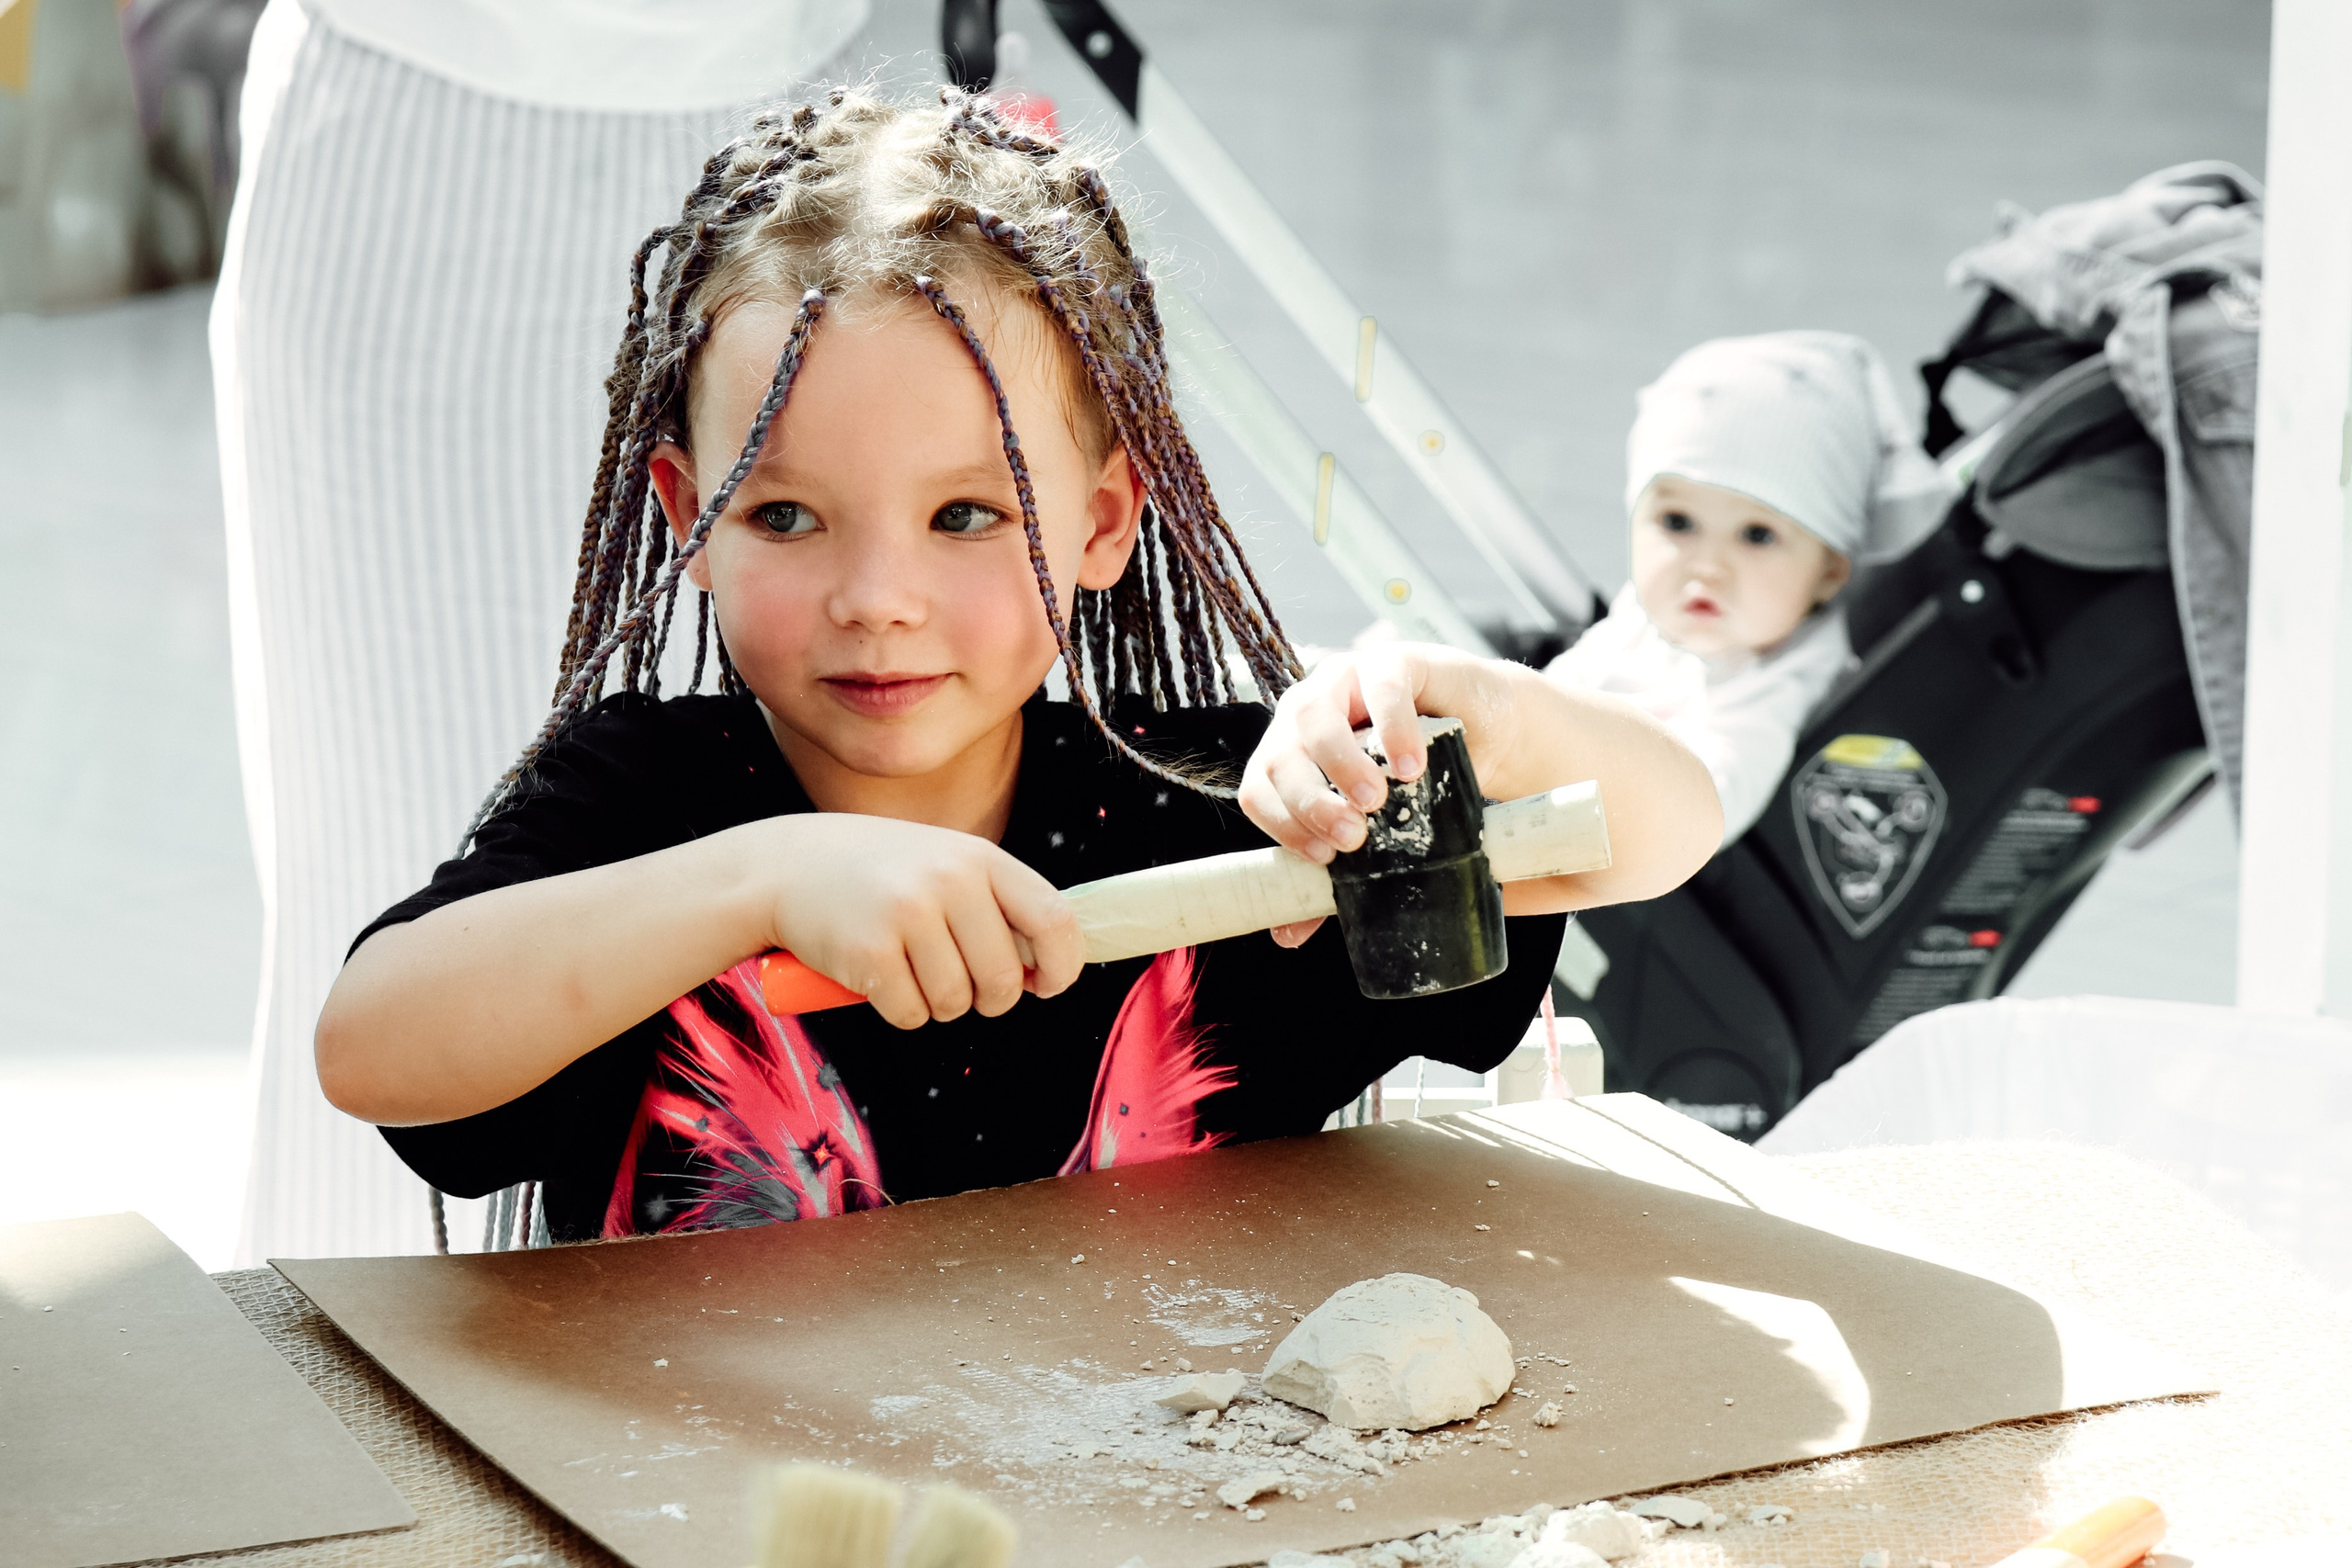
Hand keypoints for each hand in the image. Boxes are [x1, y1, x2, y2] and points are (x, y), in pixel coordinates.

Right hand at [756, 815, 1083, 1029]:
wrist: (784, 866)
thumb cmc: (879, 873)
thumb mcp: (945, 863)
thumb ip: (997, 904)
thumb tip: (1047, 968)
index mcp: (979, 857)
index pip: (1054, 919)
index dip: (1063, 965)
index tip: (1048, 983)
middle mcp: (949, 881)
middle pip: (1003, 980)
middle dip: (989, 998)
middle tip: (962, 983)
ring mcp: (907, 915)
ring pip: (956, 1004)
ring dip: (938, 1003)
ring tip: (910, 967)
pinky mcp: (869, 953)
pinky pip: (912, 1015)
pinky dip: (901, 1009)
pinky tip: (878, 976)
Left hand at [1240, 643, 1507, 945]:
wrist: (1491, 736)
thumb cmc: (1426, 785)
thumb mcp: (1381, 834)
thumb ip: (1336, 873)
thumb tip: (1287, 935)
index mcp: (1291, 754)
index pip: (1258, 788)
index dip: (1282, 826)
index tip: (1325, 860)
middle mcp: (1306, 714)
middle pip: (1278, 754)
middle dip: (1310, 801)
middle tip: (1353, 837)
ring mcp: (1344, 680)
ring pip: (1313, 715)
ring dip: (1340, 764)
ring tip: (1377, 801)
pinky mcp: (1392, 661)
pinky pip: (1380, 685)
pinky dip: (1392, 725)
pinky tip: (1413, 764)